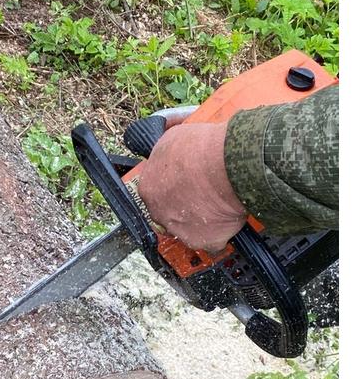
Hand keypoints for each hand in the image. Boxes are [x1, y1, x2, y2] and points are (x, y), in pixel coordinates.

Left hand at [137, 121, 246, 253]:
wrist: (226, 164)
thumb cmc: (202, 148)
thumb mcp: (173, 136)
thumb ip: (165, 148)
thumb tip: (164, 134)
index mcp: (148, 188)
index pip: (154, 194)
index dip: (170, 191)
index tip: (183, 187)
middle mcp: (158, 212)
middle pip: (168, 216)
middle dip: (183, 210)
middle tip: (202, 198)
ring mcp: (181, 230)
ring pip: (189, 232)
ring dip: (202, 224)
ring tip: (220, 208)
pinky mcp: (204, 242)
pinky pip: (213, 244)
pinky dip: (221, 236)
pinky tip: (229, 223)